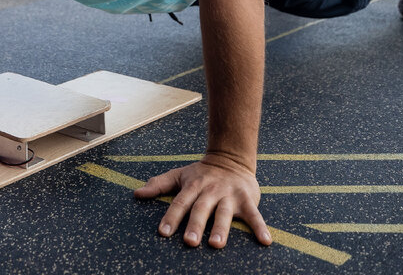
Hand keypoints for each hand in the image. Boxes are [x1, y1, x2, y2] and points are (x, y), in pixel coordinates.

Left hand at [133, 155, 270, 247]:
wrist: (231, 158)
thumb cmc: (201, 174)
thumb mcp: (179, 175)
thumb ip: (159, 184)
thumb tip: (137, 194)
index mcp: (193, 186)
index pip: (180, 202)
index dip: (171, 217)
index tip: (163, 232)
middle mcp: (210, 191)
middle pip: (201, 209)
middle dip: (195, 225)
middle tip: (189, 242)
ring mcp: (229, 195)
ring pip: (225, 213)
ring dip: (222, 228)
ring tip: (217, 244)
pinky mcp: (247, 200)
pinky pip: (255, 216)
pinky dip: (260, 228)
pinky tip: (265, 242)